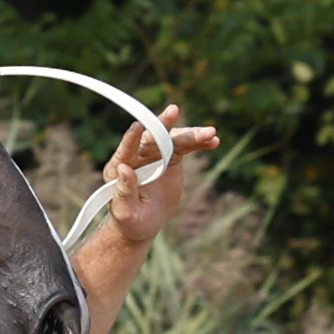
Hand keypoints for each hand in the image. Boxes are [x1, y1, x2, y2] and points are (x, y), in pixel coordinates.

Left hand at [93, 106, 219, 264]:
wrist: (145, 221)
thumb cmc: (131, 219)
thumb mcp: (125, 212)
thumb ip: (124, 191)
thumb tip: (123, 169)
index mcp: (119, 167)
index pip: (125, 150)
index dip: (131, 139)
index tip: (138, 127)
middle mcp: (137, 156)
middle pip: (151, 137)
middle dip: (163, 125)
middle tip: (173, 111)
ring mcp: (155, 155)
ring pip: (173, 140)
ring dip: (191, 135)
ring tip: (210, 133)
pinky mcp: (171, 157)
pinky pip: (186, 147)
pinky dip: (200, 143)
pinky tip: (214, 140)